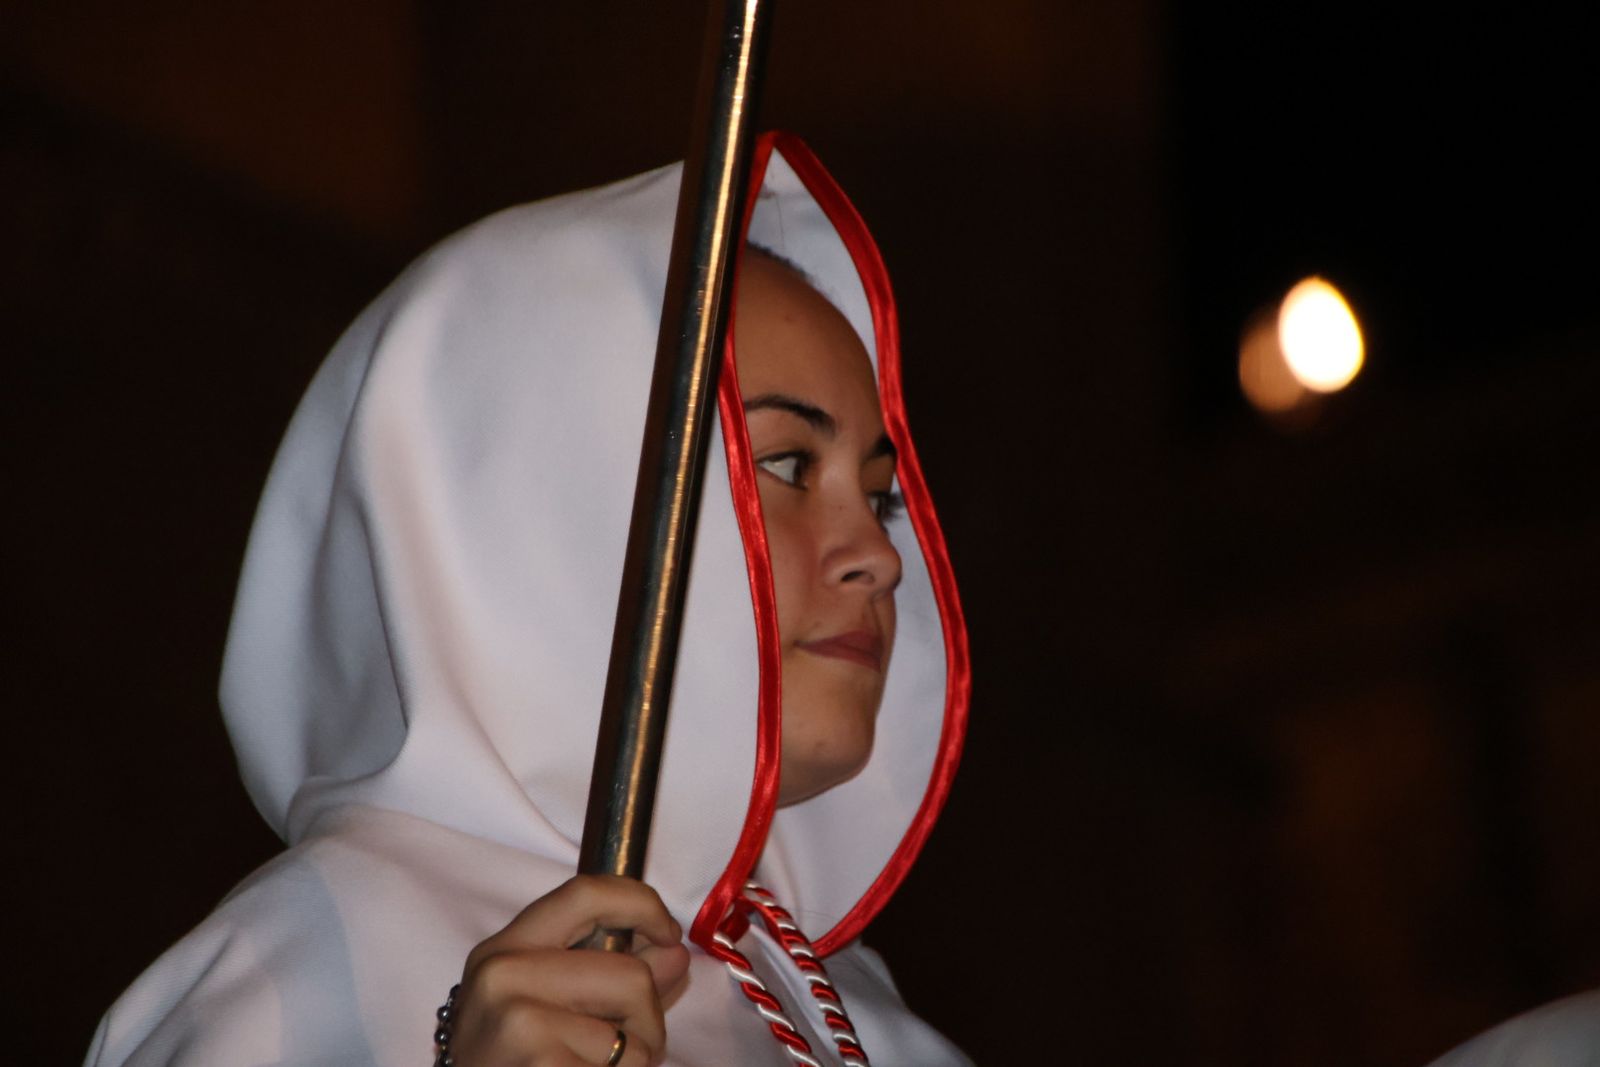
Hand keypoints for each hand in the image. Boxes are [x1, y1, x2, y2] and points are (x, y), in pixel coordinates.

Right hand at [448, 874, 690, 1065]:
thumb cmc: (511, 1059)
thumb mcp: (548, 1004)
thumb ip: (614, 975)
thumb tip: (676, 954)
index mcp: (506, 947)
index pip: (585, 894)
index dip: (642, 905)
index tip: (669, 933)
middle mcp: (504, 974)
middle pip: (631, 976)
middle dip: (650, 1018)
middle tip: (632, 1045)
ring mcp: (518, 1020)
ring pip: (634, 1036)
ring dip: (636, 1061)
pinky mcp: (539, 1062)